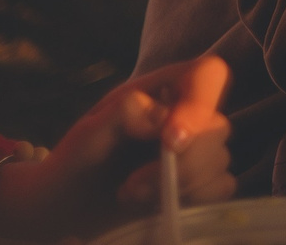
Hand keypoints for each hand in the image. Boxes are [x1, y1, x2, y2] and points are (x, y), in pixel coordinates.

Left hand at [0, 55, 232, 237]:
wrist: (64, 211)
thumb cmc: (73, 164)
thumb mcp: (89, 133)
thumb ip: (124, 113)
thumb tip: (162, 118)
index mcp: (164, 91)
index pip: (209, 74)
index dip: (201, 103)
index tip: (170, 141)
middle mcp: (186, 117)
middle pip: (217, 127)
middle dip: (180, 163)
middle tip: (132, 185)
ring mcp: (196, 153)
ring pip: (220, 161)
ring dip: (178, 186)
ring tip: (132, 195)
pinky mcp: (200, 188)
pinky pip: (221, 189)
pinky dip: (191, 201)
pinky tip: (156, 207)